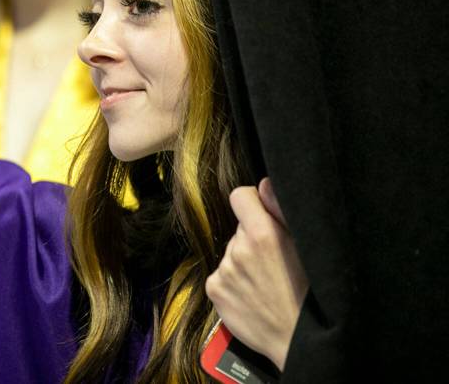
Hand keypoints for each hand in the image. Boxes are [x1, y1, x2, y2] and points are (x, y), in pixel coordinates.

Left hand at [205, 178, 308, 370]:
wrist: (298, 342)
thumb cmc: (312, 295)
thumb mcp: (309, 249)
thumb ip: (282, 210)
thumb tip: (263, 183)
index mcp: (263, 234)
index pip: (240, 196)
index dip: (253, 203)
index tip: (264, 217)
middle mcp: (238, 249)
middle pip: (240, 228)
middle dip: (254, 238)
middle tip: (276, 262)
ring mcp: (223, 270)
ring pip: (232, 252)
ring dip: (244, 262)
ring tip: (267, 283)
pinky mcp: (214, 290)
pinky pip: (221, 274)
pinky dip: (233, 282)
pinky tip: (252, 296)